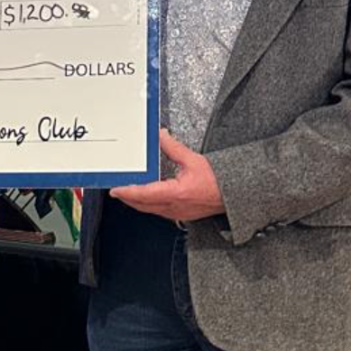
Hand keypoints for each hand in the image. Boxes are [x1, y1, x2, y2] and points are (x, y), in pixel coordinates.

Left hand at [109, 128, 223, 221]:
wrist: (234, 195)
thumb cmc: (219, 181)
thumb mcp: (193, 160)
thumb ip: (173, 148)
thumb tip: (161, 136)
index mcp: (176, 193)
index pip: (144, 194)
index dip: (128, 192)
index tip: (116, 190)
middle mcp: (174, 207)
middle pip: (143, 205)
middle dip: (128, 198)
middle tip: (117, 191)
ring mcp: (177, 214)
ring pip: (150, 210)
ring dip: (137, 202)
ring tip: (128, 193)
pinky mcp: (181, 215)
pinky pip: (159, 212)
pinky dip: (149, 205)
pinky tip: (147, 198)